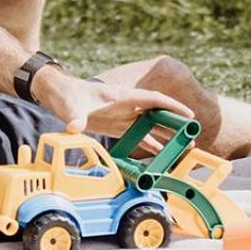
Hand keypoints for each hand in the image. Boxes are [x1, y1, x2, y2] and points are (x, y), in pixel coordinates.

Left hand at [32, 67, 191, 137]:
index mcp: (122, 97)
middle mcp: (126, 106)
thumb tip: (74, 128)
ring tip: (183, 147)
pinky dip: (150, 143)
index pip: (153, 100)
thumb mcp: (72, 108)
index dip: (172, 106)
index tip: (189, 115)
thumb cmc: (67, 96)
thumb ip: (76, 118)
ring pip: (151, 125)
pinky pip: (138, 135)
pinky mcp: (116, 125)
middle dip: (175, 124)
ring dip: (166, 135)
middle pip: (157, 114)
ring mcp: (123, 115)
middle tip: (192, 137)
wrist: (58, 95)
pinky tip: (160, 153)